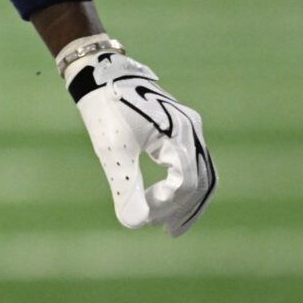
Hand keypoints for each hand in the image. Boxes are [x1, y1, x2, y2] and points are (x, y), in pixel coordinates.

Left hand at [60, 38, 214, 237]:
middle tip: (162, 229)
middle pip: (200, 180)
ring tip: (171, 227)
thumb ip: (125, 185)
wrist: (101, 73)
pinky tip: (168, 202)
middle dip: (182, 209)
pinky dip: (185, 187)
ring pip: (202, 174)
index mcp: (178, 131)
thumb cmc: (105, 108)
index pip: (185, 181)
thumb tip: (136, 224)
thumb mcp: (112, 148)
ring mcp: (189, 128)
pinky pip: (193, 164)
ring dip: (188, 202)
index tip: (143, 213)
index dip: (167, 204)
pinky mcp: (181, 130)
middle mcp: (191, 129)